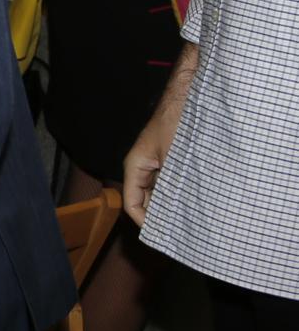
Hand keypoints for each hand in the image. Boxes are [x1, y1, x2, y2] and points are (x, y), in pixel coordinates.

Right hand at [122, 41, 198, 225]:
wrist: (190, 93)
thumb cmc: (177, 120)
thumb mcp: (173, 157)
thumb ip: (170, 185)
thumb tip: (174, 215)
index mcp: (136, 165)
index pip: (132, 204)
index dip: (145, 223)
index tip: (164, 237)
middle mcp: (144, 166)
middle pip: (146, 201)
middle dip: (160, 218)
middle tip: (182, 234)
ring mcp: (159, 162)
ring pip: (161, 193)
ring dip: (173, 205)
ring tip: (192, 220)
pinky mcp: (173, 159)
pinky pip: (172, 183)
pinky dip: (182, 194)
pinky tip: (198, 200)